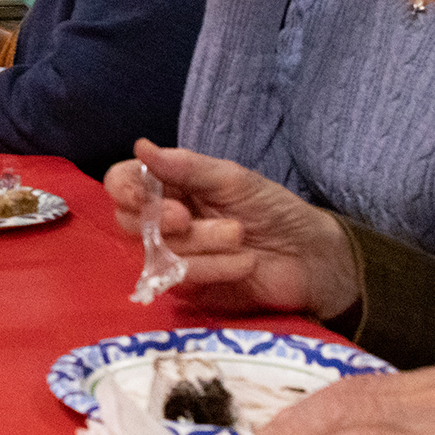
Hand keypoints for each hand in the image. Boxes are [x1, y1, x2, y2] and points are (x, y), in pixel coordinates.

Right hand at [104, 139, 358, 317]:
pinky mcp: (188, 288)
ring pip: (155, 251)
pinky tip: (243, 263)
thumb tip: (141, 146)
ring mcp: (173, 256)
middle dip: (158, 219)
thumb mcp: (233, 180)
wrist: (310, 257)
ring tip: (239, 237)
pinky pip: (180, 278)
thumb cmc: (274, 209)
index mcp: (172, 184)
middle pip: (128, 220)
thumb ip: (186, 166)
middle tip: (187, 218)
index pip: (123, 182)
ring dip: (200, 243)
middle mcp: (164, 219)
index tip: (142, 195)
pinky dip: (213, 267)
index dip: (124, 189)